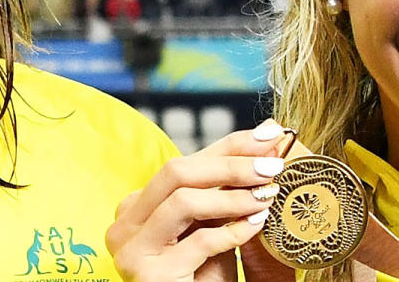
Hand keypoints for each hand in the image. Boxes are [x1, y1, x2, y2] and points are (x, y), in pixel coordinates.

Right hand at [106, 120, 288, 281]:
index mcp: (139, 204)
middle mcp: (126, 223)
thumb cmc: (206, 271)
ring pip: (183, 202)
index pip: (186, 161)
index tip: (271, 133)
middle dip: (231, 165)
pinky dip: (233, 231)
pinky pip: (197, 242)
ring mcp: (132, 250)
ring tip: (265, 197)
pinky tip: (255, 225)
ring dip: (232, 198)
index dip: (231, 145)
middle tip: (272, 166)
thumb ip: (234, 181)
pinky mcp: (149, 276)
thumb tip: (267, 132)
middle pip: (177, 172)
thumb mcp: (219, 221)